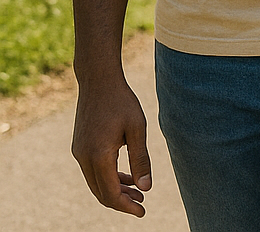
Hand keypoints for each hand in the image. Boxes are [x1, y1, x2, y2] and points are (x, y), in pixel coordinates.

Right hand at [72, 77, 152, 215]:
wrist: (98, 81)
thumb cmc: (122, 102)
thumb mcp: (137, 129)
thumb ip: (141, 160)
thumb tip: (146, 187)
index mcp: (99, 156)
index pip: (110, 193)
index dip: (126, 206)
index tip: (142, 212)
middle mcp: (84, 158)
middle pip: (101, 192)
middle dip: (122, 201)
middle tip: (143, 204)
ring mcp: (79, 152)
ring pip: (96, 182)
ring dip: (116, 190)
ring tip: (139, 192)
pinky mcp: (80, 147)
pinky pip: (94, 170)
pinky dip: (109, 177)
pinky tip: (126, 177)